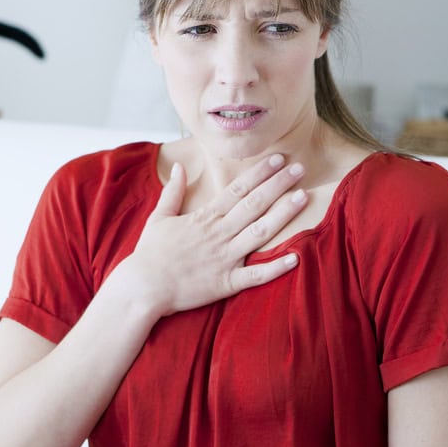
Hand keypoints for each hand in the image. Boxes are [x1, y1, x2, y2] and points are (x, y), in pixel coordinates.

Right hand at [122, 154, 307, 316]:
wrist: (143, 287)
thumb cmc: (150, 253)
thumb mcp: (159, 217)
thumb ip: (173, 191)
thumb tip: (180, 166)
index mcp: (204, 217)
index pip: (237, 189)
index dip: (259, 173)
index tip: (277, 159)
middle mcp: (218, 234)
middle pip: (254, 205)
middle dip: (278, 185)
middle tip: (300, 169)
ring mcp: (224, 258)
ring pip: (260, 232)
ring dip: (283, 214)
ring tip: (303, 197)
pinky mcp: (226, 283)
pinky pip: (255, 276)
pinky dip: (276, 267)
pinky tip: (296, 256)